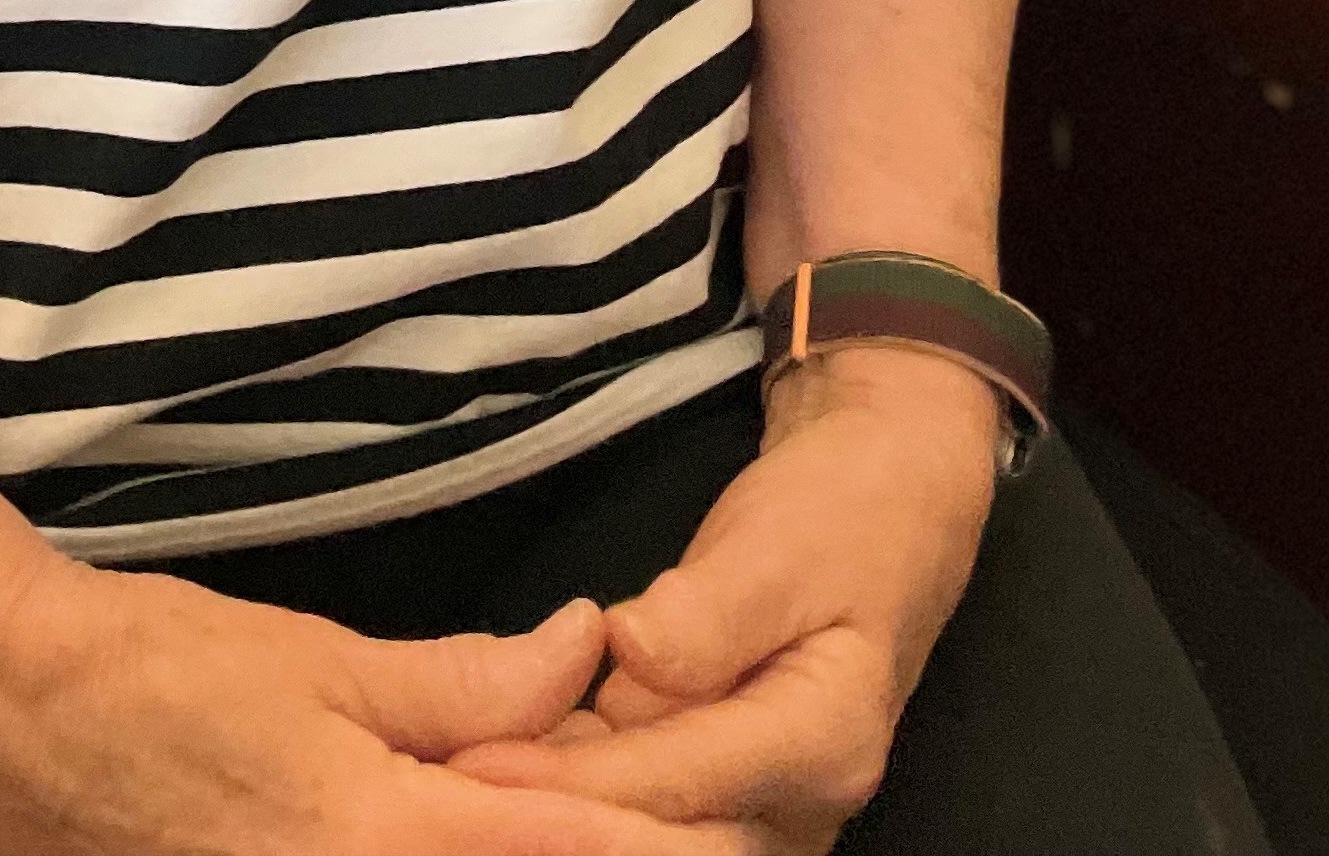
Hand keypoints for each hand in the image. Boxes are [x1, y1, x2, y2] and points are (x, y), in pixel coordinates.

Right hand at [0, 553, 723, 854]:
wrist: (18, 725)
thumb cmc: (165, 670)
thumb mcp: (320, 660)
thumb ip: (461, 680)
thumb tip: (585, 653)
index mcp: (385, 834)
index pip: (562, 844)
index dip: (665, 848)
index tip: (749, 837)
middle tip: (729, 834)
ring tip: (633, 830)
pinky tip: (498, 831)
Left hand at [446, 350, 999, 851]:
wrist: (888, 504)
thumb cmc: (838, 515)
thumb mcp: (779, 544)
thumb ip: (710, 610)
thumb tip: (629, 652)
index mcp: (823, 741)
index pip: (678, 778)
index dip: (570, 779)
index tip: (470, 763)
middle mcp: (798, 802)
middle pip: (659, 827)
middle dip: (551, 810)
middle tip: (439, 778)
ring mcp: (762, 803)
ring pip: (645, 822)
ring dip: (553, 799)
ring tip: (446, 778)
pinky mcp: (726, 784)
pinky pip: (644, 793)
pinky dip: (570, 774)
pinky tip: (491, 753)